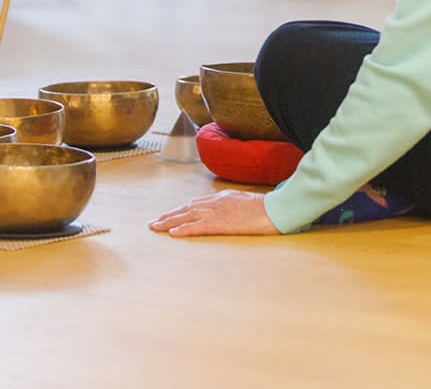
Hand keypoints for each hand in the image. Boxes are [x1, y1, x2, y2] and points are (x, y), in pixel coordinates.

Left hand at [149, 190, 281, 237]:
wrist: (276, 209)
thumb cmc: (266, 208)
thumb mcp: (246, 201)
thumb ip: (232, 204)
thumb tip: (226, 209)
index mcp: (222, 197)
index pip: (196, 204)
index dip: (180, 210)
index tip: (169, 215)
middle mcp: (216, 203)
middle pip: (187, 209)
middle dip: (169, 216)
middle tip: (154, 223)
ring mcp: (218, 212)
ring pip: (188, 217)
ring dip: (170, 223)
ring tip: (157, 228)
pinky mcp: (222, 223)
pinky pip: (199, 227)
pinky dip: (184, 229)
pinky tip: (174, 233)